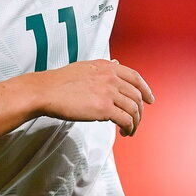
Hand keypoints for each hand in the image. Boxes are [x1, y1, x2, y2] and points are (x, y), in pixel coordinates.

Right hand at [33, 59, 153, 135]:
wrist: (46, 91)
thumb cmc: (60, 82)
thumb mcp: (85, 67)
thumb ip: (103, 67)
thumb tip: (116, 63)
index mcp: (107, 67)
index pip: (135, 77)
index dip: (145, 90)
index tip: (149, 99)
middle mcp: (111, 78)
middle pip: (137, 96)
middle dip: (140, 111)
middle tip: (137, 120)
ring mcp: (109, 93)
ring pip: (134, 110)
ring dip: (135, 123)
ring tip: (129, 131)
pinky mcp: (104, 108)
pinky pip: (126, 120)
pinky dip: (128, 128)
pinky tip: (124, 132)